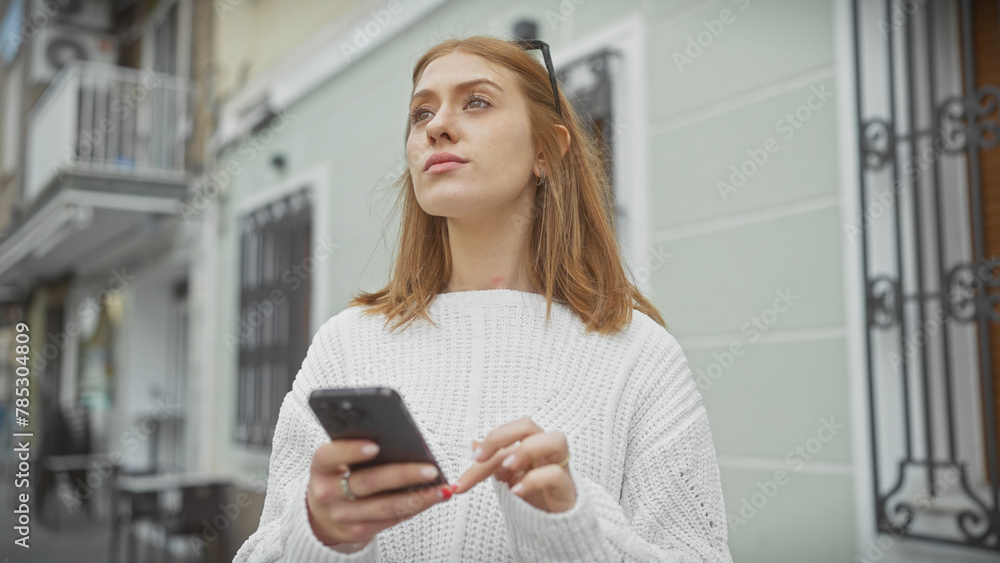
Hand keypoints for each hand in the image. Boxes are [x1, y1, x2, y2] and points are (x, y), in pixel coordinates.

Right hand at [306, 440, 455, 550]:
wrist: (322, 515)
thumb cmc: (337, 475)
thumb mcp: (336, 460)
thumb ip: (356, 447)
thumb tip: (399, 437)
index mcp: (320, 467)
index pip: (330, 456)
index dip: (351, 451)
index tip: (375, 446)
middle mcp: (327, 493)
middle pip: (368, 483)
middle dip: (402, 475)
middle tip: (430, 469)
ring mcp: (343, 515)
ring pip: (386, 506)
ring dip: (418, 497)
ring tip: (441, 487)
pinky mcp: (359, 531)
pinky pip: (392, 519)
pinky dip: (415, 507)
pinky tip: (433, 497)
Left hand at [453, 417, 575, 512]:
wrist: (554, 521)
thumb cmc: (535, 494)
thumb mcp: (508, 478)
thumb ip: (493, 462)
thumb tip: (474, 444)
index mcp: (530, 444)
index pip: (505, 436)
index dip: (485, 448)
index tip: (470, 463)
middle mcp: (545, 450)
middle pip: (527, 426)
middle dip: (500, 437)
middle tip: (481, 457)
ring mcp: (559, 466)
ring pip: (555, 440)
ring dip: (526, 450)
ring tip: (506, 466)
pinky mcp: (567, 487)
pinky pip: (556, 474)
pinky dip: (534, 480)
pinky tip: (517, 491)